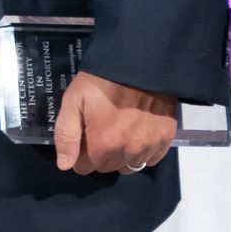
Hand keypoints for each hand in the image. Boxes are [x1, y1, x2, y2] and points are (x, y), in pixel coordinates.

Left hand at [52, 71, 177, 175]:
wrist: (140, 63)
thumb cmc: (102, 80)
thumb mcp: (74, 100)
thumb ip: (67, 135)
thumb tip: (65, 166)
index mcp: (103, 144)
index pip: (84, 167)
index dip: (80, 151)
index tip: (84, 134)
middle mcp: (127, 151)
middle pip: (106, 167)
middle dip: (99, 153)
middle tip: (101, 128)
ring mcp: (148, 147)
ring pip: (128, 166)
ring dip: (120, 155)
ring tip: (119, 130)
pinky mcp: (165, 140)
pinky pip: (150, 160)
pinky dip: (141, 152)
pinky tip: (137, 132)